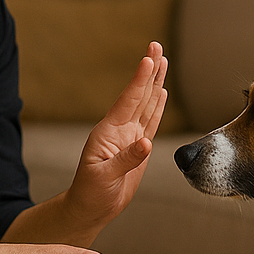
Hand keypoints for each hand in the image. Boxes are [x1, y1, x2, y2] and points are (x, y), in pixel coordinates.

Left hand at [67, 42, 168, 229]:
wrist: (91, 209)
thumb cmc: (91, 194)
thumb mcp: (104, 178)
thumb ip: (125, 160)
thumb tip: (146, 143)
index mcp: (108, 132)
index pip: (128, 101)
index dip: (139, 80)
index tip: (148, 58)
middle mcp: (120, 129)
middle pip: (139, 94)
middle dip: (149, 70)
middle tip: (157, 45)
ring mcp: (129, 137)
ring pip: (147, 104)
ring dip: (155, 82)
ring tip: (163, 60)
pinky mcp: (139, 148)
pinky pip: (151, 121)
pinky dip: (157, 105)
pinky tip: (161, 92)